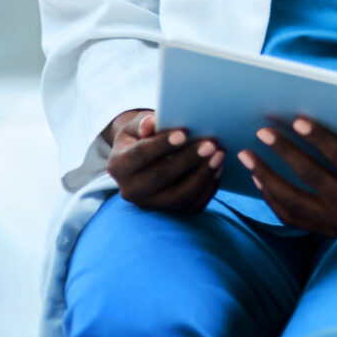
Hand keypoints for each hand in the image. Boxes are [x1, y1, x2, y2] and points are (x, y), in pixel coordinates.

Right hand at [105, 109, 224, 213]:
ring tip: (219, 155)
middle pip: (161, 177)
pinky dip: (208, 188)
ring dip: (202, 175)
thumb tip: (151, 122)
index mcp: (118, 166)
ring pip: (179, 195)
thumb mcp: (135, 127)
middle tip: (211, 144)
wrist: (140, 162)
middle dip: (188, 160)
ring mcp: (149, 205)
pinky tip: (217, 169)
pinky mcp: (167, 213)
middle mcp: (129, 190)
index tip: (184, 133)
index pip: (140, 156)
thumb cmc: (139, 138)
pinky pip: (191, 205)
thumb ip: (143, 123)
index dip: (162, 144)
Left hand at [239, 118, 336, 234]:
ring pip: (294, 202)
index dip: (320, 139)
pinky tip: (257, 178)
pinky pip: (292, 217)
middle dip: (285, 153)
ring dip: (267, 178)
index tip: (298, 120)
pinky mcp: (327, 230)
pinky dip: (272, 198)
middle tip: (262, 131)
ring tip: (247, 155)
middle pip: (312, 179)